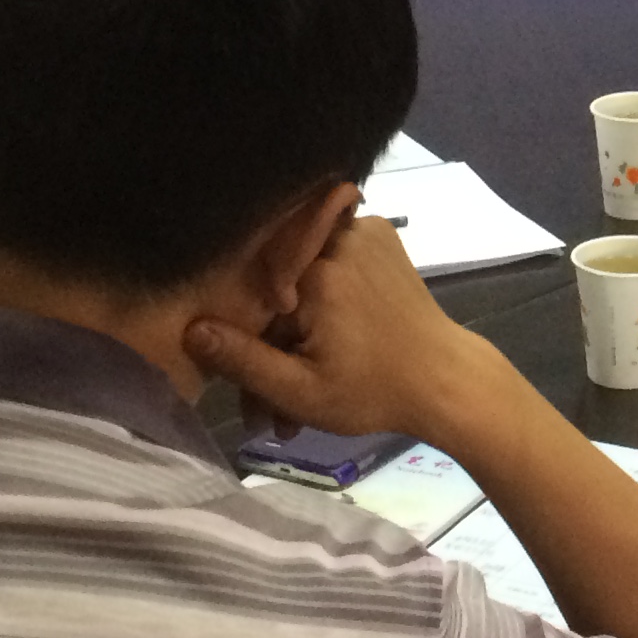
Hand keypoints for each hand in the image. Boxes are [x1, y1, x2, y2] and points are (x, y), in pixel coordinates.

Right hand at [184, 214, 488, 451]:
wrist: (447, 381)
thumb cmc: (375, 391)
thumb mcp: (301, 391)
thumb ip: (243, 361)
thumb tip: (190, 331)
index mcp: (316, 268)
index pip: (248, 288)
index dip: (238, 335)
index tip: (244, 383)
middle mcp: (337, 236)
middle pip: (275, 282)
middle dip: (270, 343)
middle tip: (270, 406)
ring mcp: (363, 231)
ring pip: (300, 275)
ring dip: (294, 327)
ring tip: (298, 388)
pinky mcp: (379, 238)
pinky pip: (327, 262)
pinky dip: (319, 300)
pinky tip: (322, 342)